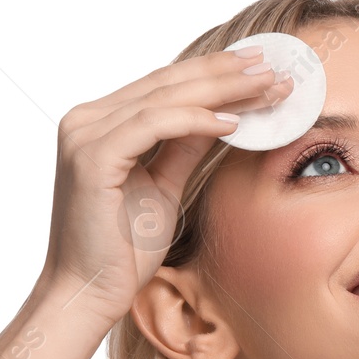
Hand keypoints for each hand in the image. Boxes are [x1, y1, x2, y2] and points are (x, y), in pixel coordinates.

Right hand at [37, 47, 293, 317]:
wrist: (90, 293)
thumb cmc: (122, 249)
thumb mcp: (164, 186)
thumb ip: (185, 147)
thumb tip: (222, 115)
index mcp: (98, 124)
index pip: (164, 86)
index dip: (213, 72)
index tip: (259, 67)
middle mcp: (86, 121)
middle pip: (167, 83)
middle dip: (225, 72)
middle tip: (274, 65)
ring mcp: (85, 135)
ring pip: (165, 97)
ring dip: (221, 89)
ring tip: (266, 87)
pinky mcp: (93, 157)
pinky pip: (154, 125)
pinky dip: (196, 120)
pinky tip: (234, 123)